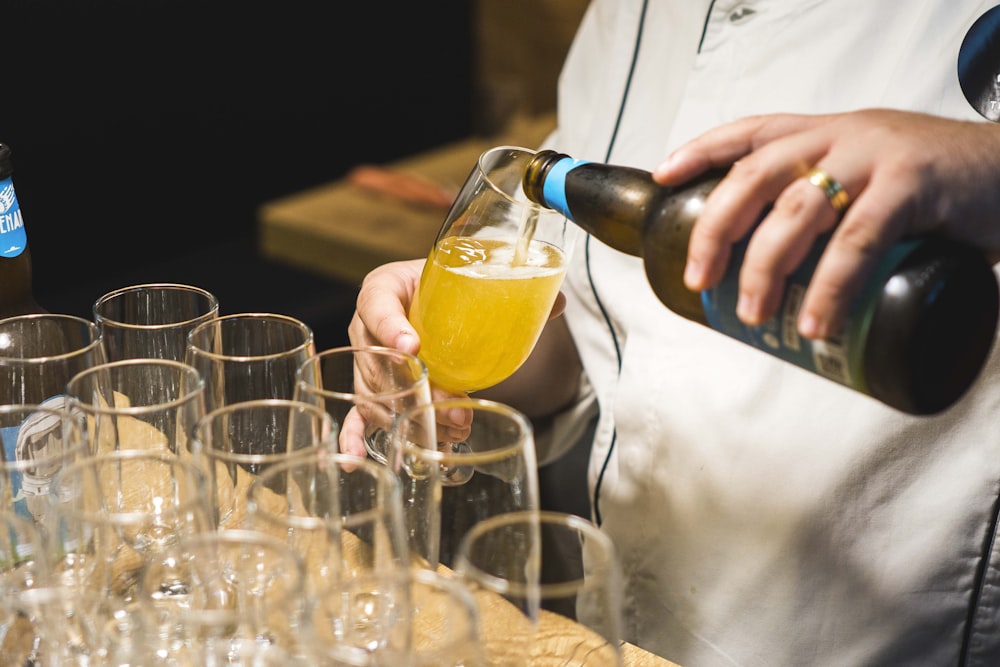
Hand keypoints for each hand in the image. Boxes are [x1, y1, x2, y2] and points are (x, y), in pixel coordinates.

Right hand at [346, 257, 571, 453]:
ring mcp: (366, 362)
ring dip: (414, 419)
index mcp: (384, 288)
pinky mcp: (371, 390)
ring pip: (379, 396)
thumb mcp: (473, 283)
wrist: (435, 301)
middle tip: (456, 408)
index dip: (391, 327)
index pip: (378, 304)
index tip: (414, 346)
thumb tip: (558, 304)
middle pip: (382, 363)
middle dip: (419, 392)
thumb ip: (512, 293)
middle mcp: (366, 326)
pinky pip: (356, 415)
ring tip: (455, 430)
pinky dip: (354, 439)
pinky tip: (353, 460)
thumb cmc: (450, 291)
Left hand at [654, 109, 999, 338]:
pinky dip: (829, 286)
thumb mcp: (868, 173)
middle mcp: (839, 136)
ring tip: (749, 312)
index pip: (746, 132)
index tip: (662, 177)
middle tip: (698, 278)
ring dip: (763, 268)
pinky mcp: (912, 185)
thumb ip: (825, 201)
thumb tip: (772, 268)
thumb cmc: (933, 183)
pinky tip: (814, 321)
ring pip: (796, 211)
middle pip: (753, 176)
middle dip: (715, 229)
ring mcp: (874, 157)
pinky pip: (856, 241)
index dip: (699, 151)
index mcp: (821, 132)